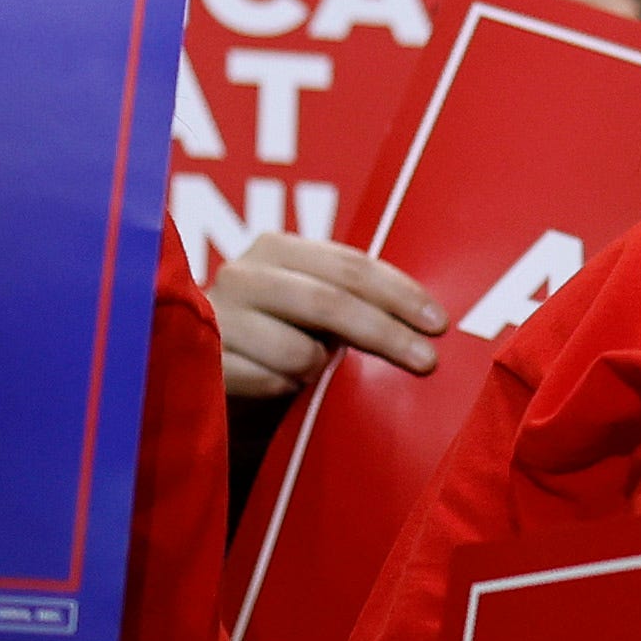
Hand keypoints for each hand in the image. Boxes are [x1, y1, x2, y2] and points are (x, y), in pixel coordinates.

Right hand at [216, 231, 444, 405]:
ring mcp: (218, 319)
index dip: (399, 294)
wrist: (202, 376)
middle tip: (426, 361)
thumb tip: (426, 319)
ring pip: (300, 352)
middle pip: (332, 302)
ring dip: (320, 370)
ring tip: (314, 374)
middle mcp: (243, 274)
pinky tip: (281, 388)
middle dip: (386, 334)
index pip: (351, 266)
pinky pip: (270, 384)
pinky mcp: (204, 364)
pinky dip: (287, 391)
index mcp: (276, 249)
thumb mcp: (312, 306)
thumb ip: (351, 297)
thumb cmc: (274, 338)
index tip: (437, 324)